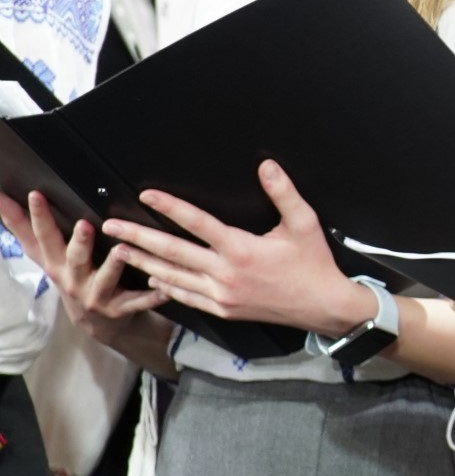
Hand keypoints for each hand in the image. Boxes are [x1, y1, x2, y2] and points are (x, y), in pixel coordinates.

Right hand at [0, 191, 167, 344]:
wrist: (98, 324)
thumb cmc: (72, 278)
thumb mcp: (46, 256)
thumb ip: (24, 228)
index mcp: (56, 264)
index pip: (43, 237)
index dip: (38, 217)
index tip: (35, 194)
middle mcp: (74, 279)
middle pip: (74, 258)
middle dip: (78, 242)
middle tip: (84, 225)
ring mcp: (97, 295)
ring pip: (106, 279)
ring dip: (114, 264)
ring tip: (122, 249)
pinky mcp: (121, 308)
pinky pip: (139, 301)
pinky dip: (152, 294)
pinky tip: (163, 287)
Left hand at [98, 161, 368, 335]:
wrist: (322, 305)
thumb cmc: (314, 263)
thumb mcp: (305, 223)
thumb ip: (284, 193)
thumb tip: (267, 166)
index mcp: (242, 249)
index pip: (198, 222)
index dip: (170, 207)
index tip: (147, 195)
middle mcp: (225, 273)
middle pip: (173, 251)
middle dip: (138, 237)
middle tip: (111, 227)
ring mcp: (221, 294)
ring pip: (173, 277)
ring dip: (144, 262)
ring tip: (120, 251)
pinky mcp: (223, 309)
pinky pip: (187, 298)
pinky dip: (166, 286)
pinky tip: (154, 277)